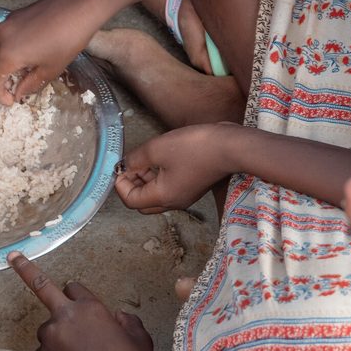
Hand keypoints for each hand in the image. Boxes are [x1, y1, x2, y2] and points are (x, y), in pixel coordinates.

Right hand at [0, 0, 103, 104]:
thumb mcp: (51, 69)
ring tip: (22, 68)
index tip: (11, 100)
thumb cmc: (67, 41)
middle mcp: (0, 38)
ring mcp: (5, 24)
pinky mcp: (13, 15)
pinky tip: (27, 50)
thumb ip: (30, 85)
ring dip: (1, 63)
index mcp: (8, 55)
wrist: (78, 8)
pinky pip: (2, 37)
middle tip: (15, 85)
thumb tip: (18, 93)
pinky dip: (7, 48)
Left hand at [9, 253, 151, 350]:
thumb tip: (121, 317)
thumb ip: (130, 323)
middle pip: (42, 287)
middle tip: (14, 257)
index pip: (75, 287)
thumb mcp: (140, 340)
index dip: (77, 295)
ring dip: (57, 336)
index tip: (75, 297)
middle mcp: (65, 314)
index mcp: (89, 306)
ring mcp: (50, 334)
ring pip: (48, 329)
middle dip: (26, 269)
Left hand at [115, 124, 231, 213]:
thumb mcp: (156, 149)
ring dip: (144, 182)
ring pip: (155, 197)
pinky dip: (157, 179)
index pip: (130, 201)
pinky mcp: (192, 188)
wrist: (231, 147)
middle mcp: (173, 202)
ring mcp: (184, 197)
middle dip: (130, 185)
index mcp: (163, 197)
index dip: (120, 184)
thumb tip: (124, 165)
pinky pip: (168, 189)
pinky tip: (158, 161)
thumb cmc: (195, 148)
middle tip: (128, 166)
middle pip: (142, 203)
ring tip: (142, 161)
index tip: (119, 167)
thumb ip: (135, 159)